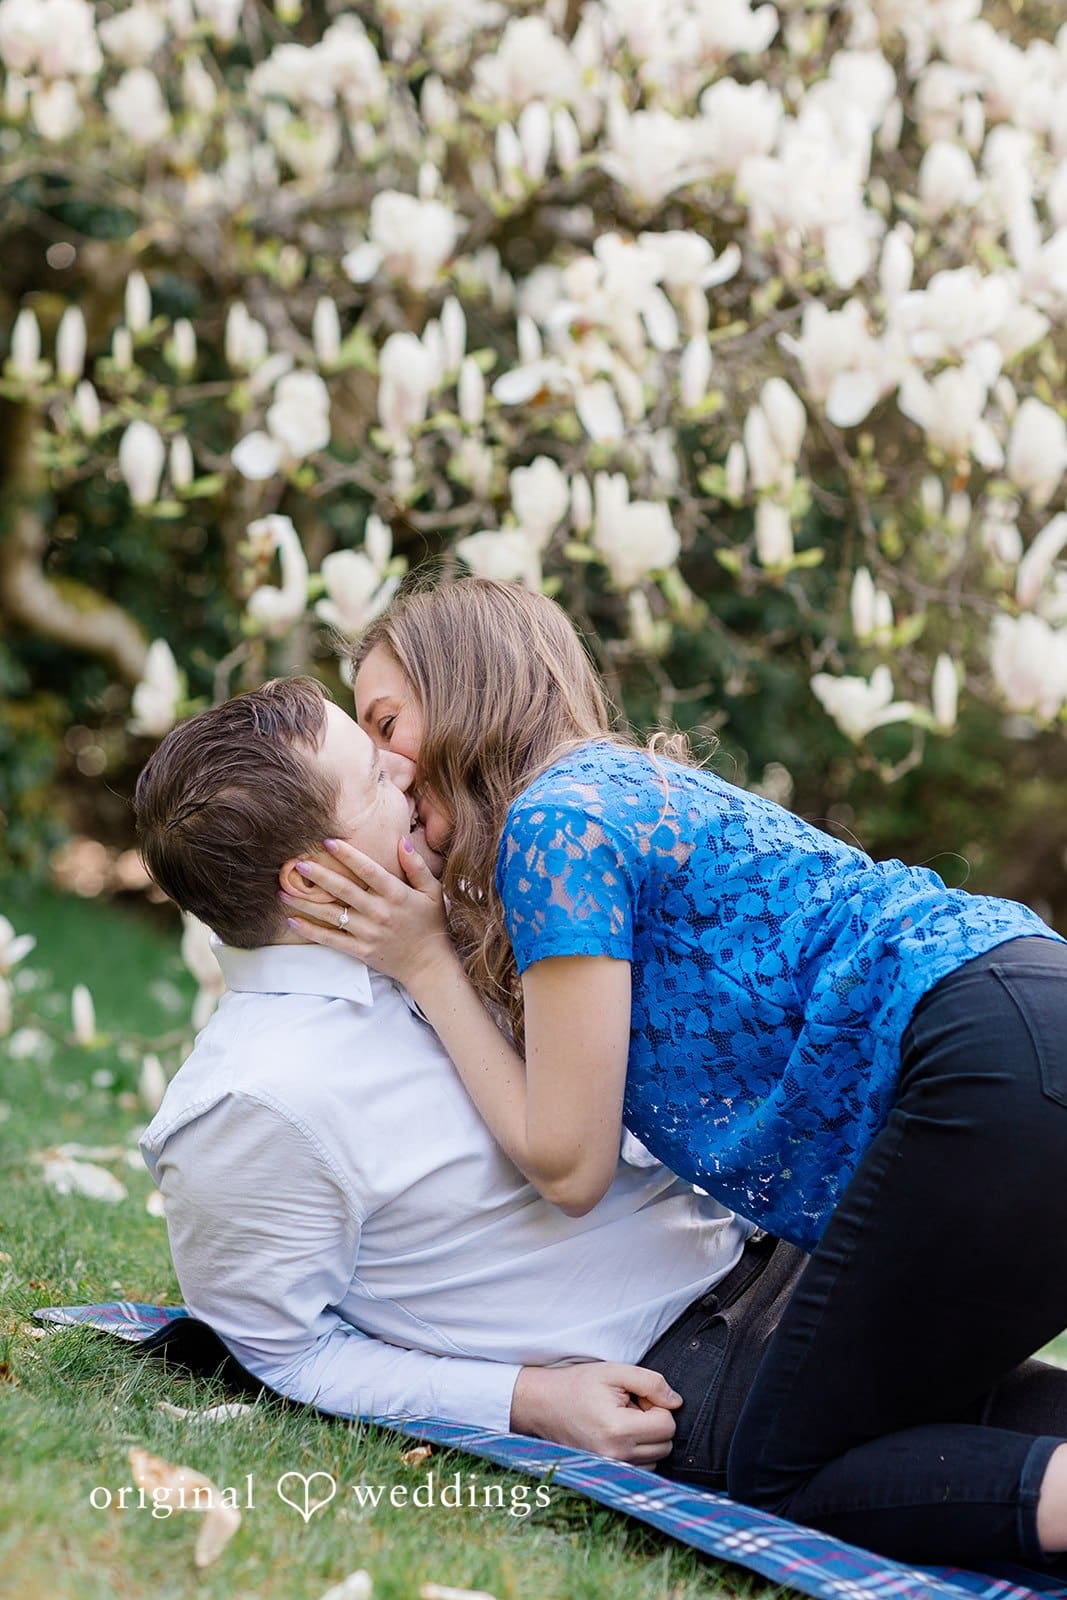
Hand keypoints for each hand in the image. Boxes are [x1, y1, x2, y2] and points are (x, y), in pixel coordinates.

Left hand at [282, 837, 454, 992]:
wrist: (429, 964)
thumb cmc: (431, 923)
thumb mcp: (432, 891)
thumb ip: (417, 866)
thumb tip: (401, 841)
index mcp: (396, 894)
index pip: (368, 870)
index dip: (347, 855)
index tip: (327, 842)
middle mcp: (380, 912)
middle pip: (344, 890)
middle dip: (319, 875)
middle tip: (297, 863)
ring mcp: (368, 933)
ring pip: (331, 915)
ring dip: (306, 903)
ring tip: (284, 891)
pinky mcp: (361, 950)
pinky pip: (331, 940)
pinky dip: (310, 930)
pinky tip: (292, 920)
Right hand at [510, 1362, 681, 1464]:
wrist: (543, 1404)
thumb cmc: (578, 1384)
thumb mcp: (615, 1371)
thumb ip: (651, 1382)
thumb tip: (677, 1402)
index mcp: (618, 1430)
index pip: (667, 1425)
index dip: (657, 1405)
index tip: (636, 1396)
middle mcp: (616, 1456)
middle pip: (665, 1444)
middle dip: (654, 1422)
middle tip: (629, 1405)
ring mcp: (611, 1468)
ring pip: (657, 1459)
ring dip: (647, 1438)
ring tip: (622, 1419)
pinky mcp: (607, 1473)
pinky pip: (642, 1468)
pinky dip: (639, 1451)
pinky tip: (620, 1433)